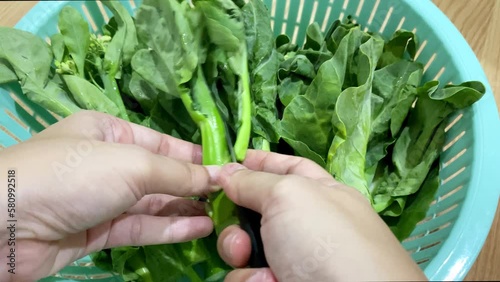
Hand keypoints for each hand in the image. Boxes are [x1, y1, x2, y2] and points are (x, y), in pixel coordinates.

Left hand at [0, 111, 215, 280]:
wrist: (7, 222)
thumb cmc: (75, 173)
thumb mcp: (133, 164)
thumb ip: (177, 173)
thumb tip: (217, 176)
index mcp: (109, 132)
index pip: (162, 143)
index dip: (195, 156)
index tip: (228, 169)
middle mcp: (106, 163)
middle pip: (159, 174)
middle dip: (193, 185)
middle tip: (230, 196)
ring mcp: (101, 200)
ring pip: (152, 205)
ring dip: (185, 209)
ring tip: (222, 215)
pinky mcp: (97, 232)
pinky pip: (140, 228)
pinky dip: (169, 228)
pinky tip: (200, 228)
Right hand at [213, 152, 426, 281]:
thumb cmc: (326, 240)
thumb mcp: (290, 196)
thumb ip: (255, 181)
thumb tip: (228, 170)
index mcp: (320, 193)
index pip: (288, 169)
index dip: (262, 162)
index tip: (233, 159)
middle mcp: (306, 226)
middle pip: (258, 210)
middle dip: (237, 214)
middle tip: (229, 218)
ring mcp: (294, 260)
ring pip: (247, 246)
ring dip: (237, 249)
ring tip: (244, 256)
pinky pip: (250, 276)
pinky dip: (251, 279)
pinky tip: (267, 281)